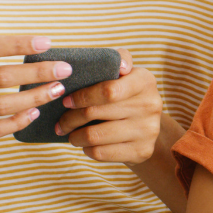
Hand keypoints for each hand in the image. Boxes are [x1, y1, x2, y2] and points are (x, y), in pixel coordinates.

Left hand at [53, 50, 162, 164]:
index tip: (66, 101)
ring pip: (95, 136)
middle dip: (70, 118)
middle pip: (96, 113)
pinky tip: (86, 144)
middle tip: (61, 122)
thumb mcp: (125, 74)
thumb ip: (117, 60)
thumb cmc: (126, 95)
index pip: (108, 90)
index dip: (82, 97)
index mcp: (145, 81)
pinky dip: (87, 149)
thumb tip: (120, 65)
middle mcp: (151, 105)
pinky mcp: (142, 151)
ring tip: (70, 134)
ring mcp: (148, 130)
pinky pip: (102, 153)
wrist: (148, 125)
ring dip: (75, 137)